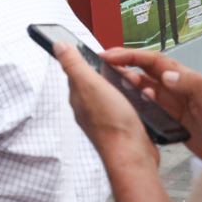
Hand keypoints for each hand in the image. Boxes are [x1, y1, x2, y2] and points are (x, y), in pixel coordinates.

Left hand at [53, 43, 159, 177]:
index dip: (91, 61)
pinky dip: (136, 101)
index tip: (103, 56)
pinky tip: (143, 100)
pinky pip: (128, 107)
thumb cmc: (111, 123)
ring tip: (136, 85)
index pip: (78, 72)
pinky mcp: (122, 127)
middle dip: (114, 74)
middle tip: (125, 72)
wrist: (131, 155)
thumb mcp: (90, 84)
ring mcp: (106, 119)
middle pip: (99, 83)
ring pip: (115, 94)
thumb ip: (74, 65)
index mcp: (79, 96)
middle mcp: (89, 108)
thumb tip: (58, 45)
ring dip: (127, 87)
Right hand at [101, 49, 201, 157]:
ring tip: (114, 86)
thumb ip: (194, 85)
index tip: (110, 55)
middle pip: (145, 71)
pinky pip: (148, 107)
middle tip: (103, 67)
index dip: (131, 55)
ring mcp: (173, 104)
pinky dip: (136, 104)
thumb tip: (166, 75)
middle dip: (124, 65)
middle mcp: (177, 88)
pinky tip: (131, 108)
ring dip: (128, 85)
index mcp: (186, 78)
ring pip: (144, 88)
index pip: (154, 61)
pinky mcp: (171, 119)